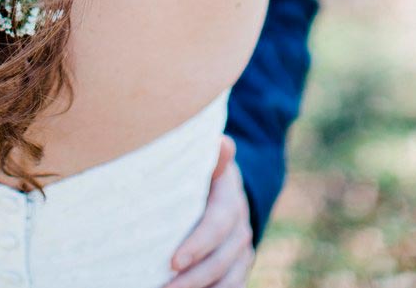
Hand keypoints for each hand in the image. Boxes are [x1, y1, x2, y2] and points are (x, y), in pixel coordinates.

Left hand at [164, 136, 254, 287]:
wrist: (220, 185)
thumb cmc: (200, 171)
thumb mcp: (203, 160)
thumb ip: (210, 156)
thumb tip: (223, 142)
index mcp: (229, 198)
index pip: (217, 225)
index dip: (197, 245)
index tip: (173, 261)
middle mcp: (240, 226)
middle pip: (221, 259)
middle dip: (193, 278)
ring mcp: (242, 249)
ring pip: (228, 280)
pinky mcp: (240, 265)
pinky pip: (232, 287)